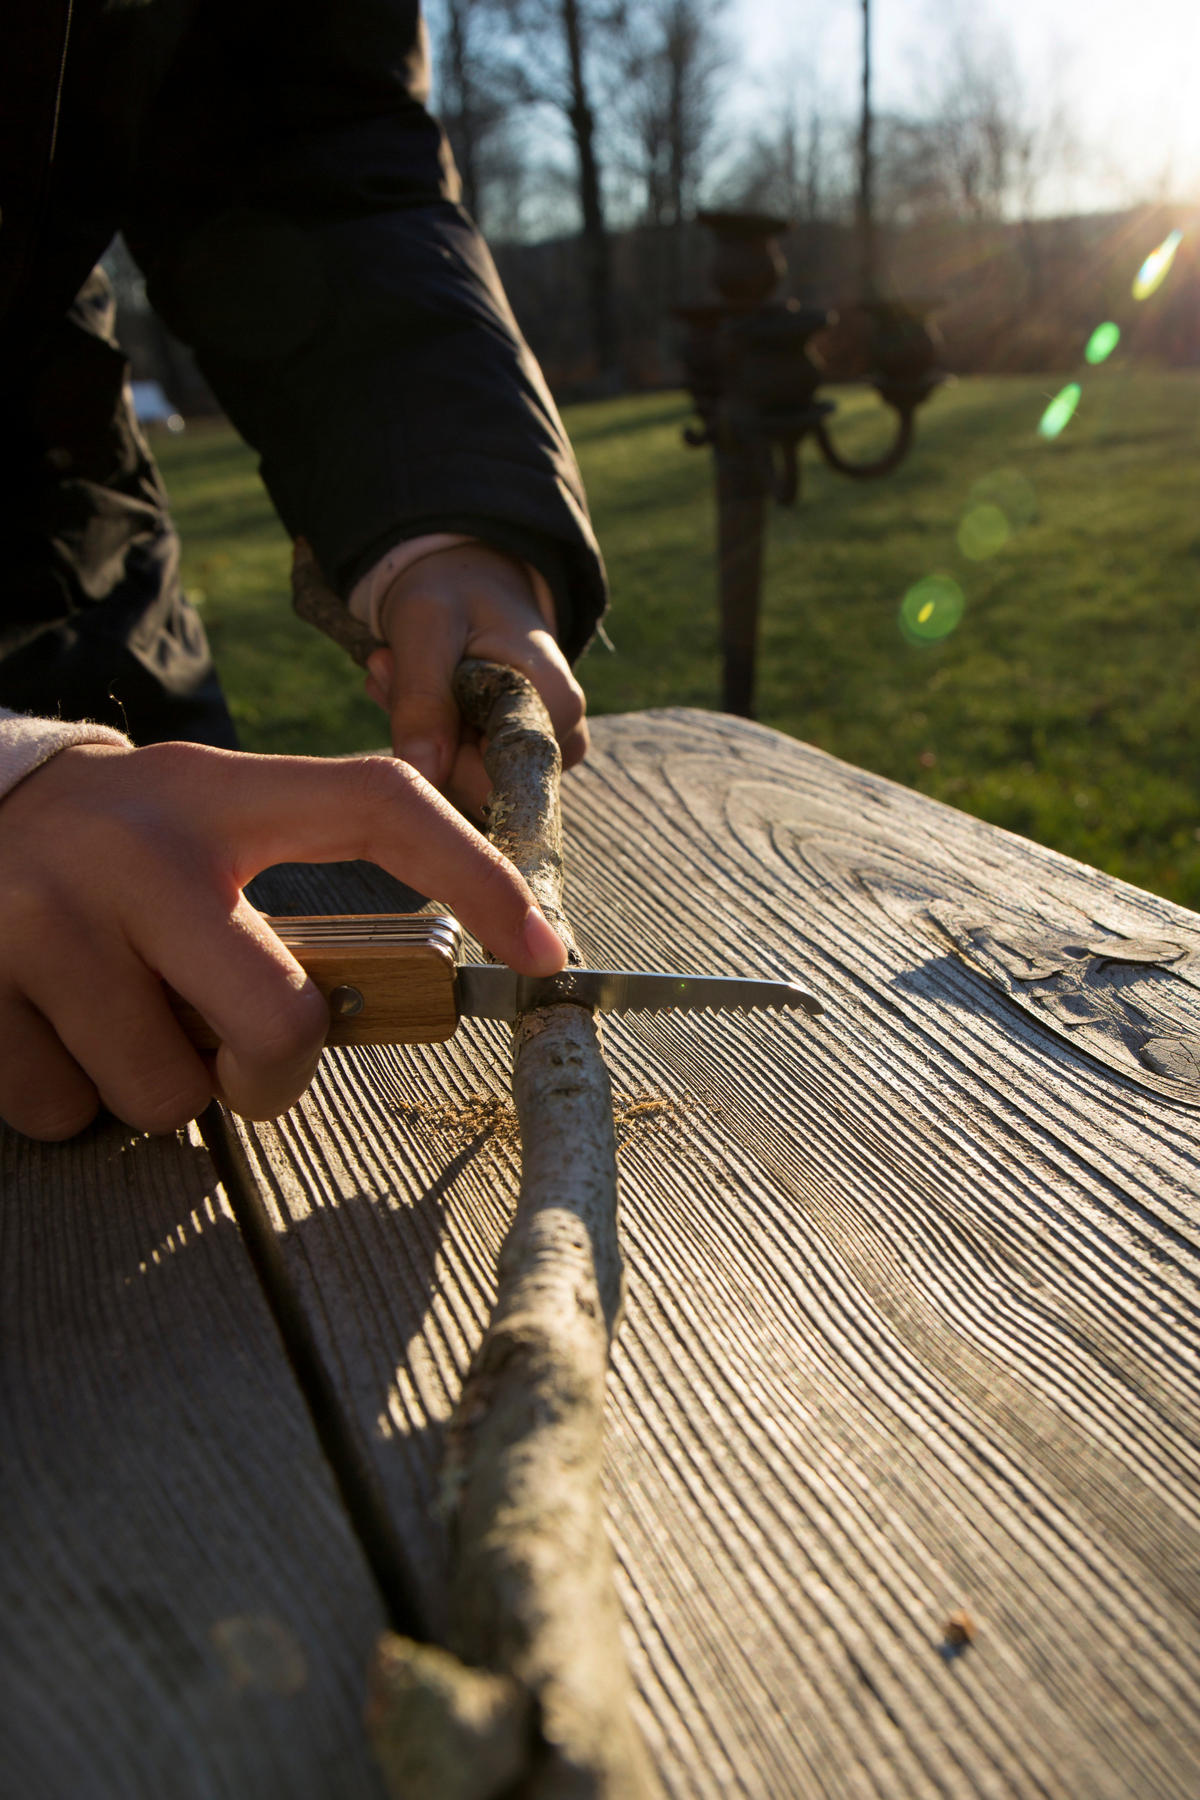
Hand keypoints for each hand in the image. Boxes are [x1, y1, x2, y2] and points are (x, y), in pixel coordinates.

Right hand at [0, 740, 564, 1140]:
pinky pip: (63, 1111)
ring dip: (158, 1085)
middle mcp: (137, 847)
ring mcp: (46, 917)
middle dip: (270, 1074)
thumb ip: (287, 897)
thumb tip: (385, 1006)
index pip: (378, 805)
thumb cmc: (117, 844)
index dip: (476, 873)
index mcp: (220, 794)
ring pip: (164, 1094)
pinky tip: (49, 1024)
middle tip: (238, 1055)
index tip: (545, 950)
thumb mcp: (205, 826)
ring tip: (119, 1012)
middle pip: (277, 1024)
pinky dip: (68, 1097)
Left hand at [362, 542, 587, 815]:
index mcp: (555, 706)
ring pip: (460, 782)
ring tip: (398, 669)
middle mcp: (562, 741)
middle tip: (386, 666)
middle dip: (419, 735)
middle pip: (474, 786)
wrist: (471, 583)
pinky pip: (459, 774)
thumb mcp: (426, 627)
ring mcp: (541, 756)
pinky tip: (413, 691)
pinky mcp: (515, 761)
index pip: (490, 781)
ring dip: (416, 733)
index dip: (433, 752)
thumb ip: (422, 699)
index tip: (394, 678)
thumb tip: (422, 776)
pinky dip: (425, 738)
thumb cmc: (455, 592)